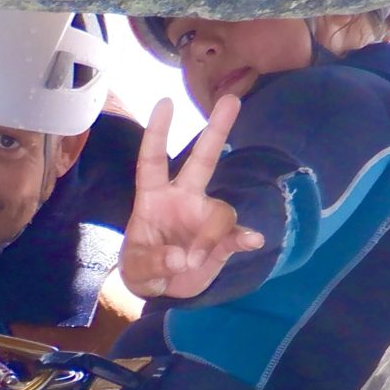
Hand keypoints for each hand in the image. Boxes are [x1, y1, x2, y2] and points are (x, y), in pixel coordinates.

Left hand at [119, 95, 263, 298]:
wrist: (162, 290)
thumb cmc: (142, 268)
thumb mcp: (137, 269)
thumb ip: (154, 262)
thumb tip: (182, 258)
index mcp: (154, 197)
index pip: (153, 161)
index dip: (157, 134)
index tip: (165, 102)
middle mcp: (183, 199)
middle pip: (202, 161)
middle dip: (215, 131)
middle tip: (231, 100)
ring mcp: (204, 218)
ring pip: (220, 213)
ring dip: (209, 238)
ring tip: (193, 263)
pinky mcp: (223, 240)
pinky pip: (237, 234)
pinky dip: (245, 238)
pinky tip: (252, 241)